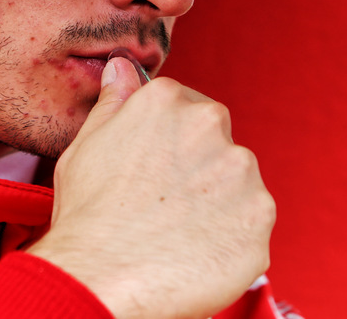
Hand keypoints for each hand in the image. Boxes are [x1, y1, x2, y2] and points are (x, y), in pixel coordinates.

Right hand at [27, 57, 275, 318]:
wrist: (100, 278)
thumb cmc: (88, 214)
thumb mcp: (87, 143)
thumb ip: (115, 101)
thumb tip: (123, 67)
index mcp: (168, 100)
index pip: (188, 110)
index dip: (172, 146)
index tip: (158, 173)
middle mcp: (211, 124)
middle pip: (217, 145)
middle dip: (199, 172)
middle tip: (166, 206)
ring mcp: (240, 170)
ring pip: (237, 184)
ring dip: (218, 204)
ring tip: (179, 233)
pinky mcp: (259, 216)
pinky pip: (250, 225)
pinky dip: (231, 240)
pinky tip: (197, 253)